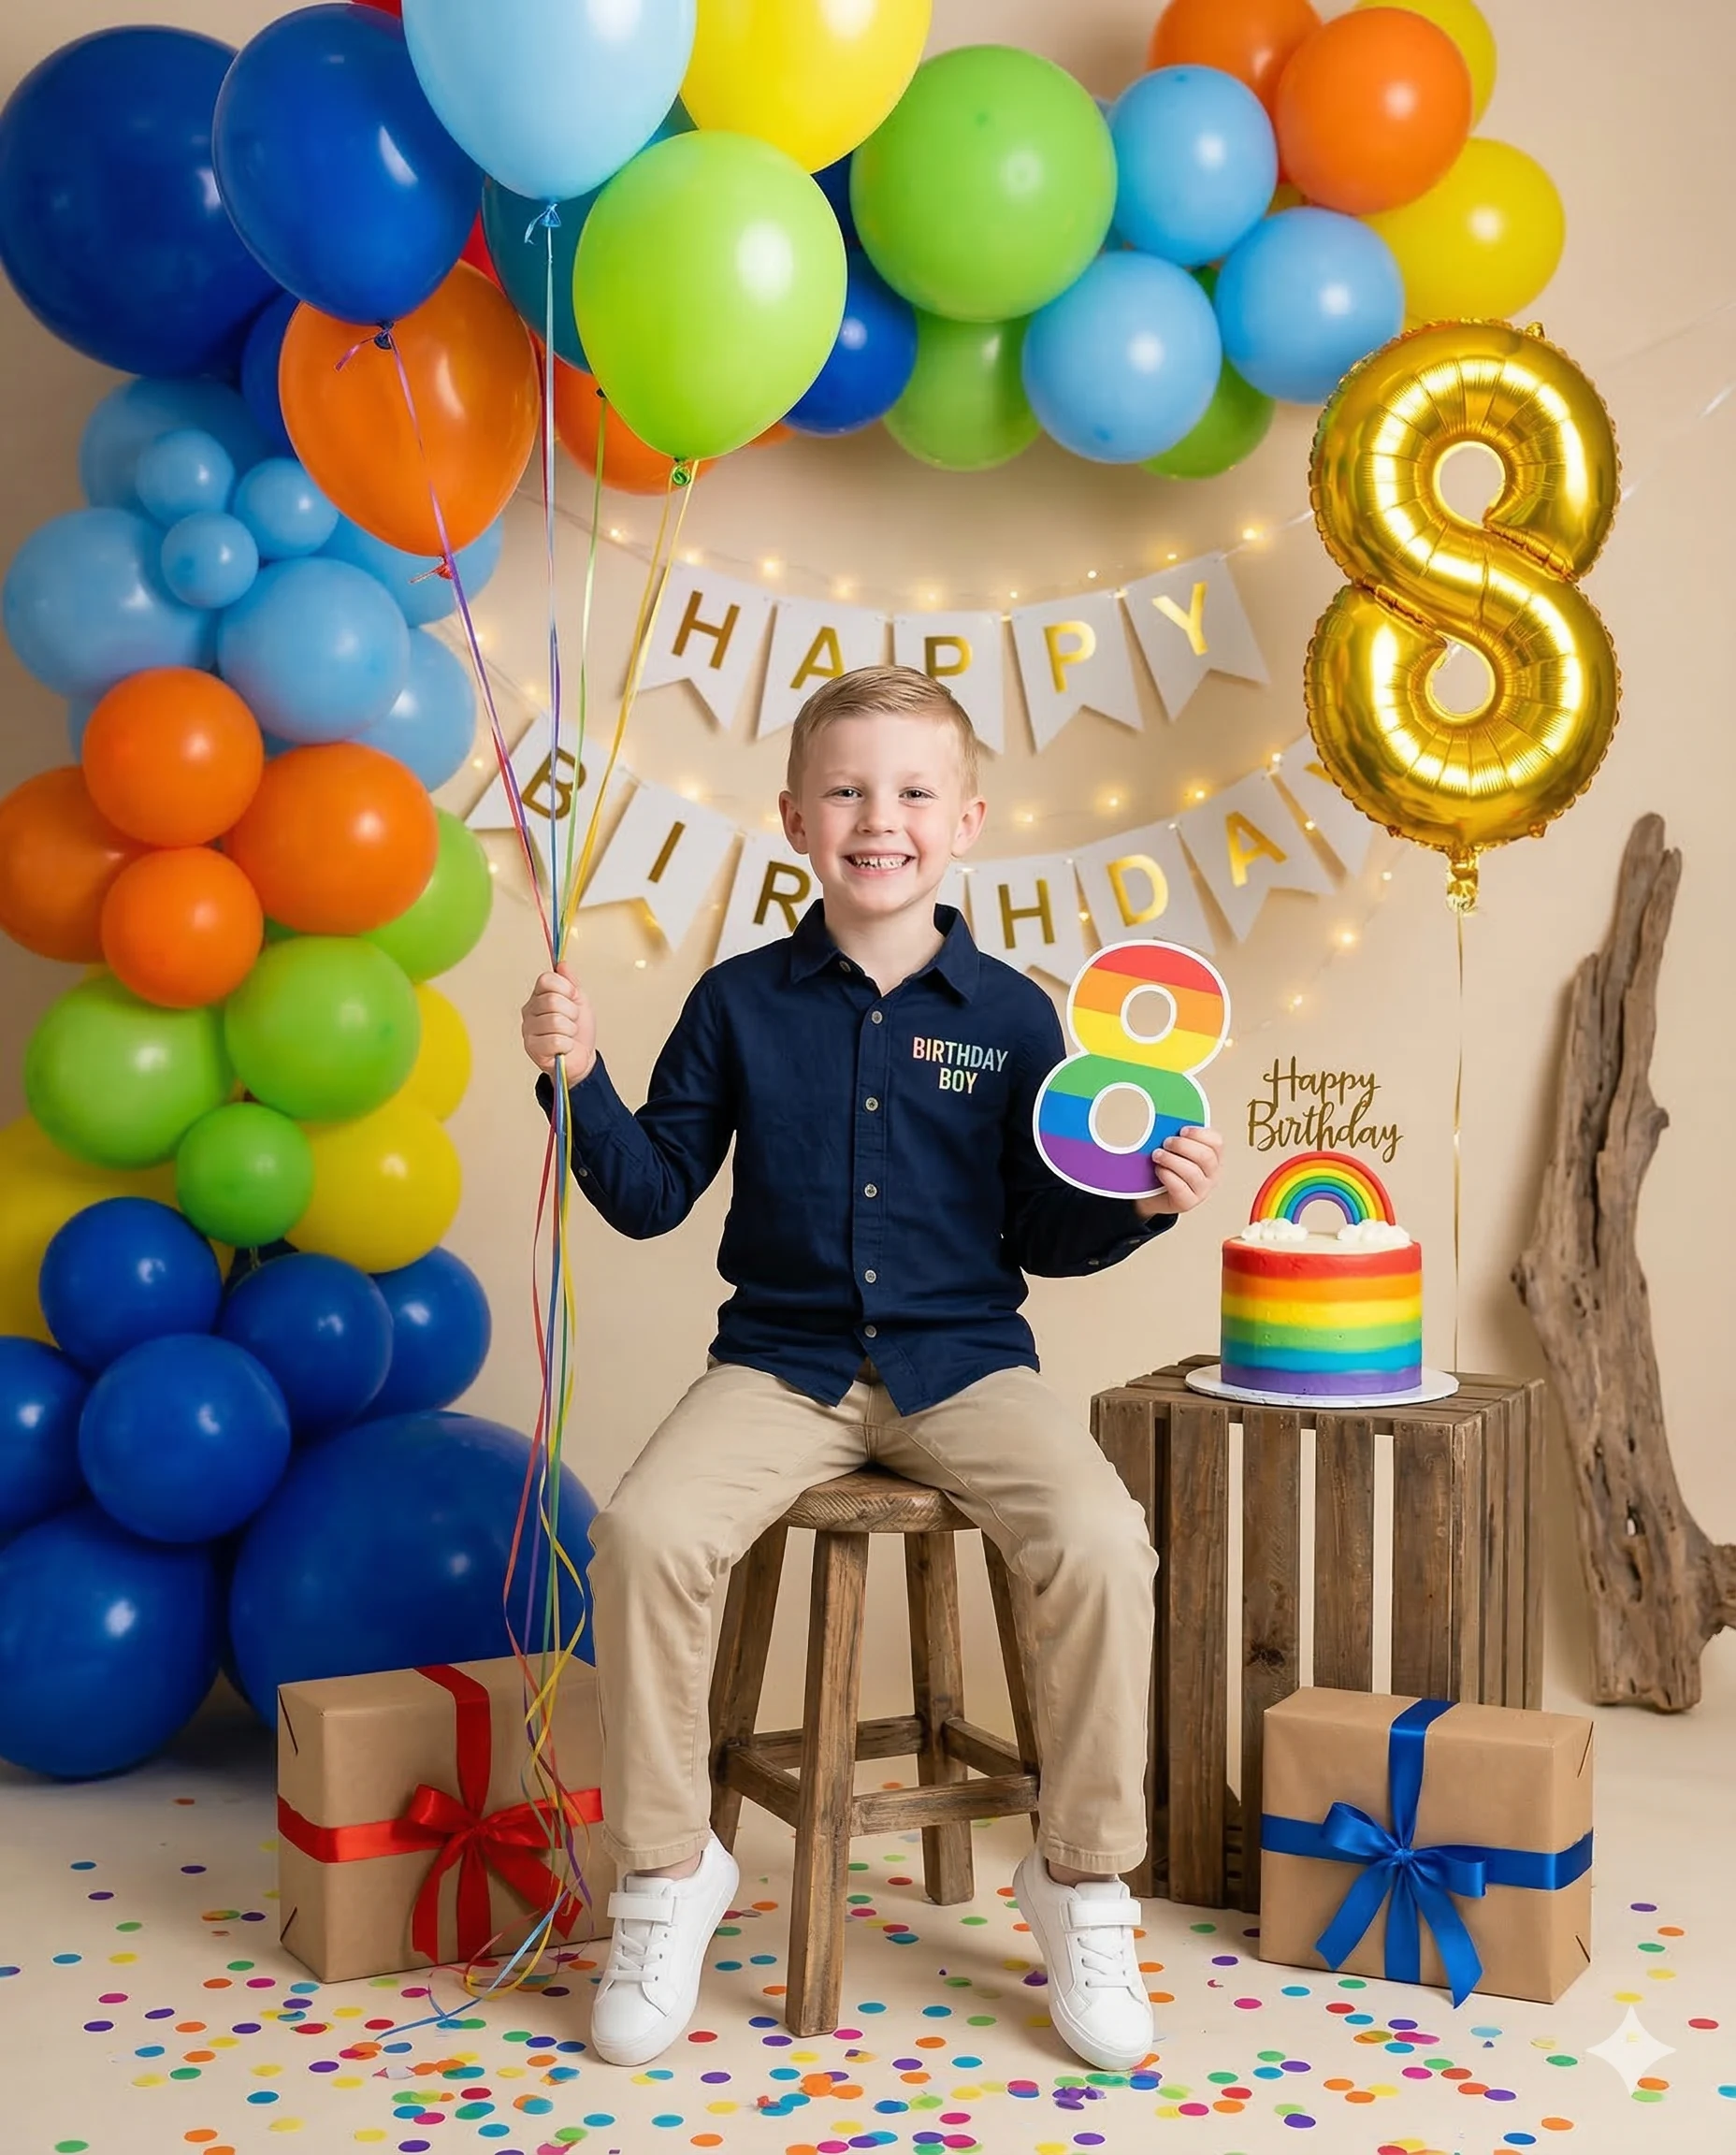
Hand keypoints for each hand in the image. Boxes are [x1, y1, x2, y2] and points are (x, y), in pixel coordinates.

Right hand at [520, 960, 595, 1081]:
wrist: (581, 1057)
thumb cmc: (578, 1031)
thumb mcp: (579, 1001)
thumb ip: (570, 982)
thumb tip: (562, 965)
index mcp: (539, 996)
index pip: (547, 980)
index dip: (566, 988)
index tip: (572, 998)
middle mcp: (529, 1011)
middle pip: (552, 1000)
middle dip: (571, 1012)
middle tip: (572, 1021)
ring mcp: (528, 1030)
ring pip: (555, 1021)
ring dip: (570, 1030)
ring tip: (568, 1035)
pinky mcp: (532, 1048)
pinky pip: (555, 1040)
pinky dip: (567, 1045)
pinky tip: (564, 1047)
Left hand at [1134, 1126, 1223, 1219]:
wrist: (1154, 1194)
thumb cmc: (1168, 1166)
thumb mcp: (1176, 1149)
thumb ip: (1179, 1136)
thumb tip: (1168, 1117)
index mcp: (1213, 1157)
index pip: (1216, 1142)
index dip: (1199, 1134)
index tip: (1181, 1130)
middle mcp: (1212, 1174)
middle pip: (1205, 1156)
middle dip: (1183, 1146)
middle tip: (1166, 1142)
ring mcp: (1202, 1190)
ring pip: (1192, 1172)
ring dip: (1172, 1160)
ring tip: (1158, 1155)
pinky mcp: (1188, 1203)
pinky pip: (1180, 1187)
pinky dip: (1167, 1175)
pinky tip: (1159, 1170)